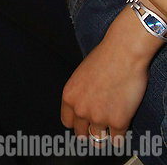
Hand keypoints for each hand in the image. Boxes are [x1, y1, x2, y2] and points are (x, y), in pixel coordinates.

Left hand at [61, 5, 161, 142]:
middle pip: (81, 134)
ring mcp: (99, 118)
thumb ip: (81, 94)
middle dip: (90, 131)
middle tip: (99, 126)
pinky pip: (117, 139)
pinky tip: (123, 123)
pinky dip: (120, 134)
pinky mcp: (117, 122)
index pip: (67, 122)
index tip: (84, 123)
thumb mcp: (82, 74)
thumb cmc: (105, 57)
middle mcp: (80, 110)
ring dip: (105, 134)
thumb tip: (85, 107)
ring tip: (111, 125)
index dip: (77, 123)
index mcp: (69, 96)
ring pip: (98, 140)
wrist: (123, 52)